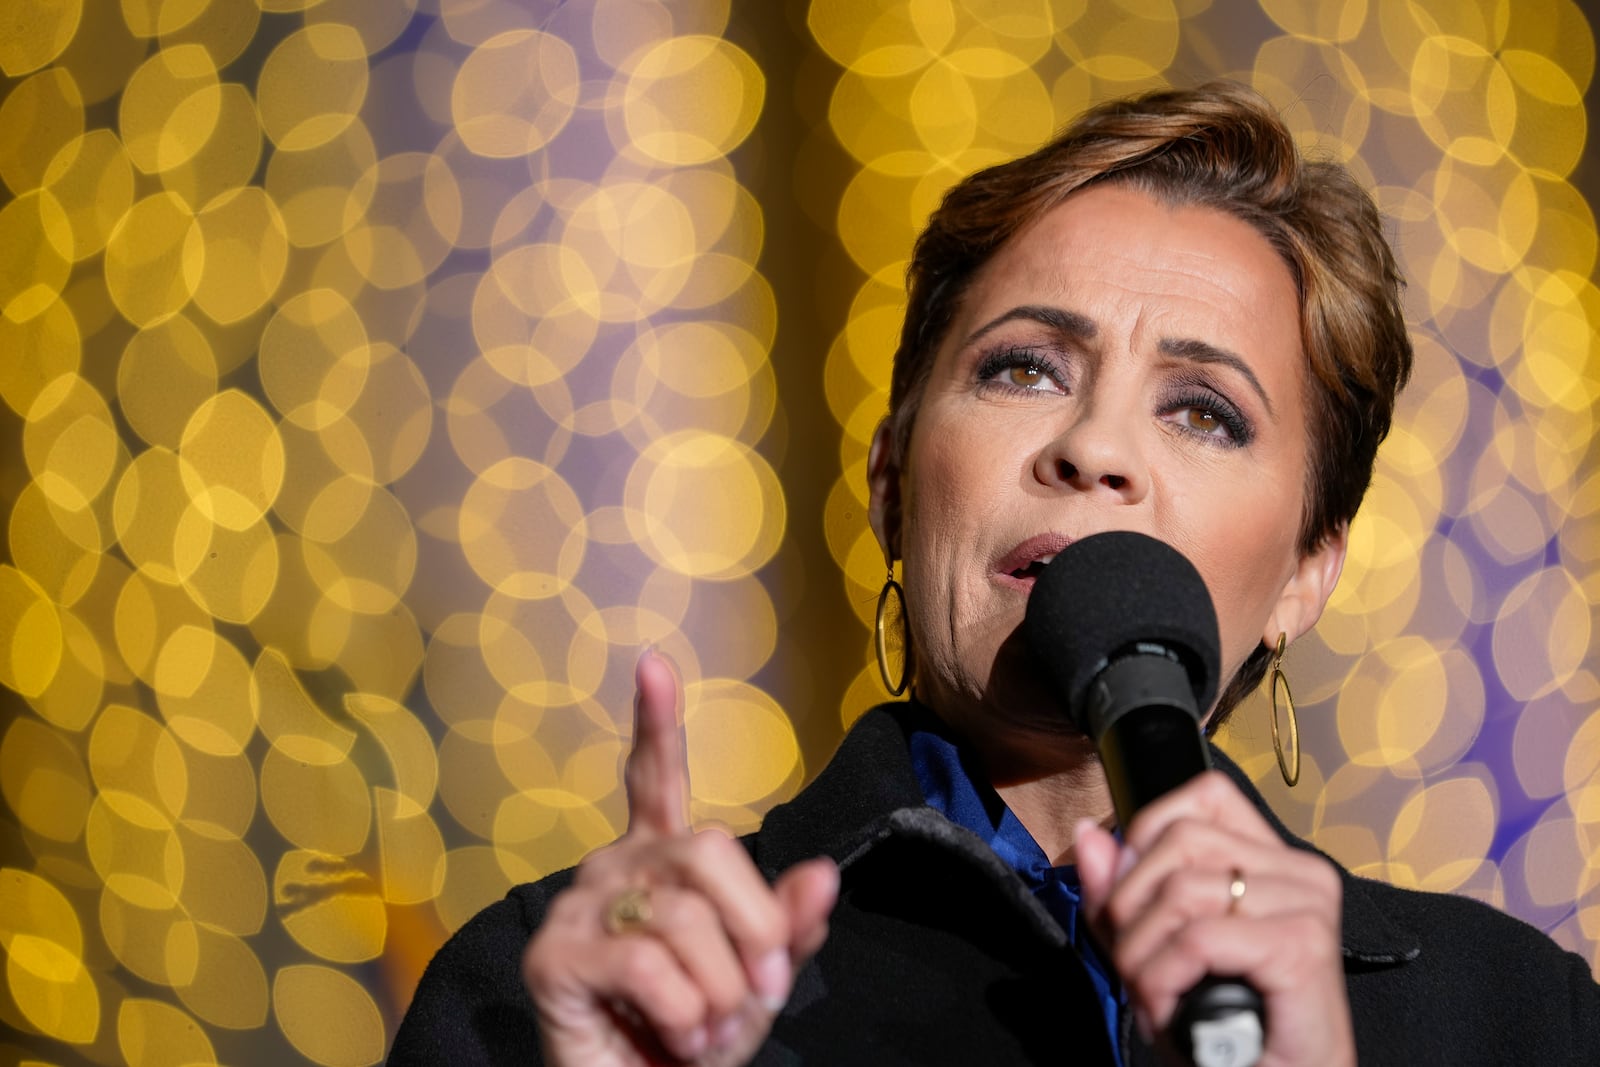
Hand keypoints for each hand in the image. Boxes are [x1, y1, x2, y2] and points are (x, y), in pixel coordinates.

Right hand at [522, 649, 838, 1065]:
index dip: (655, 722)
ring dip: (720, 987)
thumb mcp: (757, 980)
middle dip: (754, 925)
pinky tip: (682, 1033)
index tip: (652, 663)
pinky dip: (685, 1009)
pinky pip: (645, 961)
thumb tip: (825, 872)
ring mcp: (577, 906)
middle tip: (760, 989)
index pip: (655, 778)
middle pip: (709, 850)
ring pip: (683, 915)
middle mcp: (613, 865)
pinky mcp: (553, 957)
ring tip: (710, 1026)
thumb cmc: (695, 1035)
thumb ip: (788, 926)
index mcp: (658, 859)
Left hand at [1076, 771, 1353, 1066]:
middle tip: (1138, 964)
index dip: (1148, 832)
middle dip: (1130, 906)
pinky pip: (1198, 938)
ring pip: (1180, 890)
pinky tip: (1170, 1009)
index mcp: (1273, 862)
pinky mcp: (1303, 946)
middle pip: (1179, 838)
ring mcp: (1307, 906)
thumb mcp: (1155, 953)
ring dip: (1142, 955)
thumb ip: (1118, 894)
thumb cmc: (1226, 1032)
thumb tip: (1089, 832)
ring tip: (1154, 994)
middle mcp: (1301, 872)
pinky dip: (1164, 980)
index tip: (1133, 894)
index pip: (1205, 796)